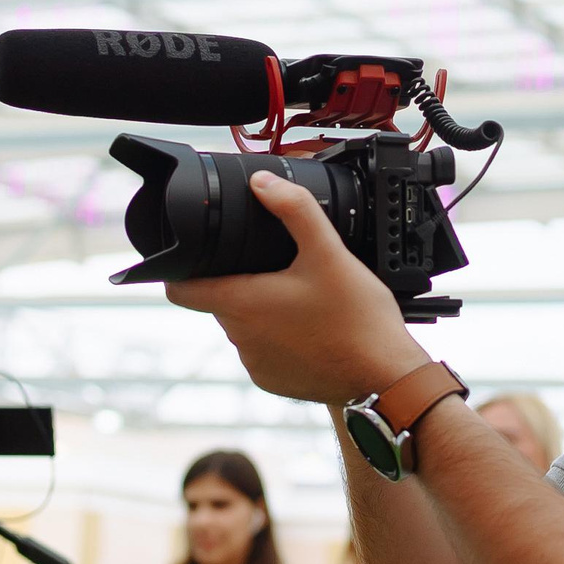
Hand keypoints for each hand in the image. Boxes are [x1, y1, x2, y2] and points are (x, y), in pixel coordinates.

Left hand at [165, 172, 429, 405]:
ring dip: (262, 311)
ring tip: (301, 299)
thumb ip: (295, 210)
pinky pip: (263, 352)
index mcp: (242, 303)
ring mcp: (255, 364)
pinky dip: (279, 339)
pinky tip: (310, 328)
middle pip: (219, 300)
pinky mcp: (273, 381)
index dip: (179, 269)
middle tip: (280, 269)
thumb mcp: (329, 252)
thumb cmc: (357, 320)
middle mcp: (240, 338)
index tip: (194, 256)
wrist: (385, 378)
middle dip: (241, 282)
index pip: (179, 289)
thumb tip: (263, 183)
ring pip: (244, 326)